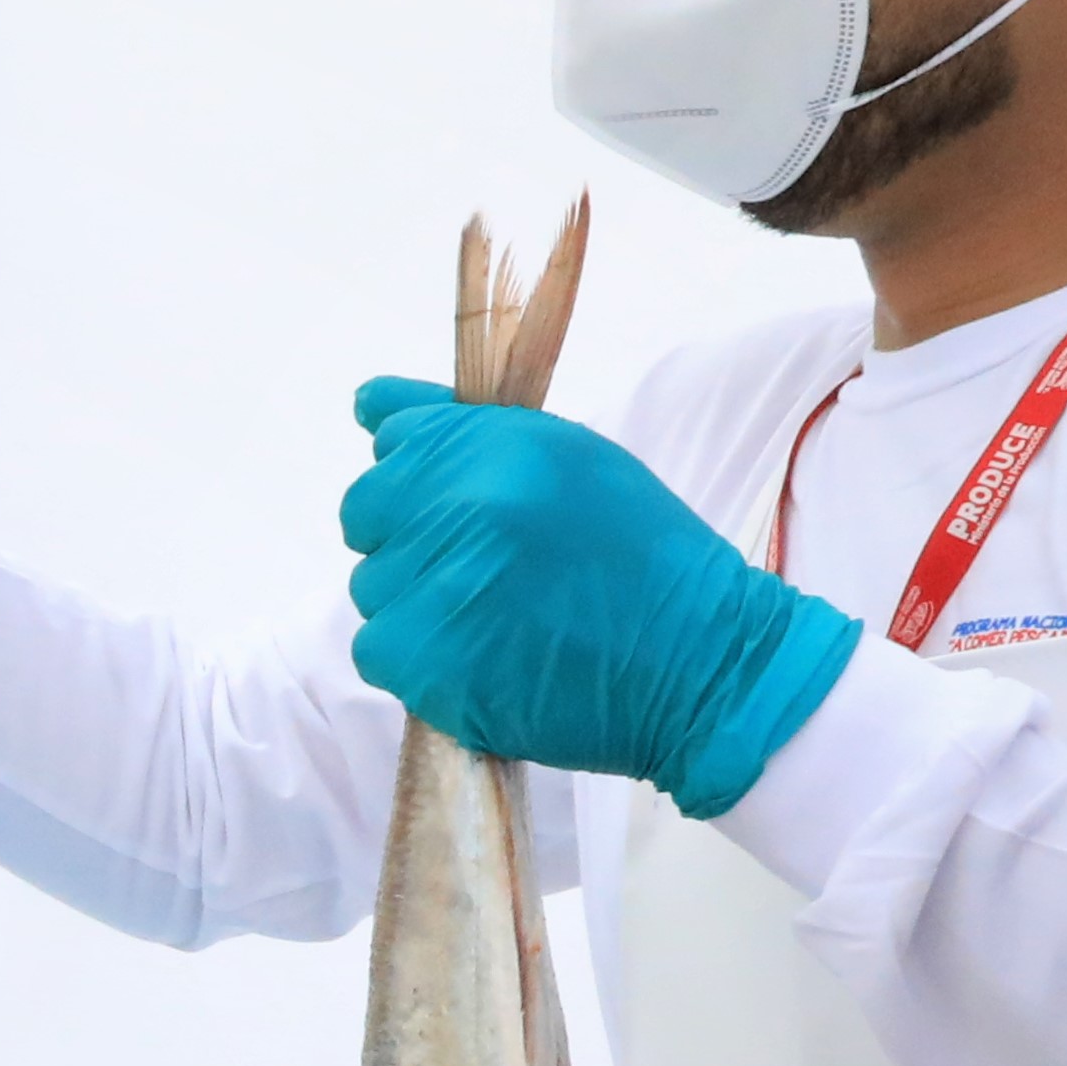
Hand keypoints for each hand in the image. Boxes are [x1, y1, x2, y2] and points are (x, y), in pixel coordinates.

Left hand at [338, 379, 859, 815]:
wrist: (700, 662)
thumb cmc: (639, 557)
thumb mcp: (568, 459)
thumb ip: (461, 428)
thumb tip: (367, 403)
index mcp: (498, 448)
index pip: (396, 444)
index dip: (424, 483)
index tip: (464, 511)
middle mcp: (462, 508)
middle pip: (366, 514)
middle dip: (409, 539)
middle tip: (479, 571)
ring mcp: (438, 587)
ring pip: (372, 585)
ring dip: (416, 602)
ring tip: (497, 619)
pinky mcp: (427, 661)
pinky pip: (376, 648)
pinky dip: (415, 659)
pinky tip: (479, 659)